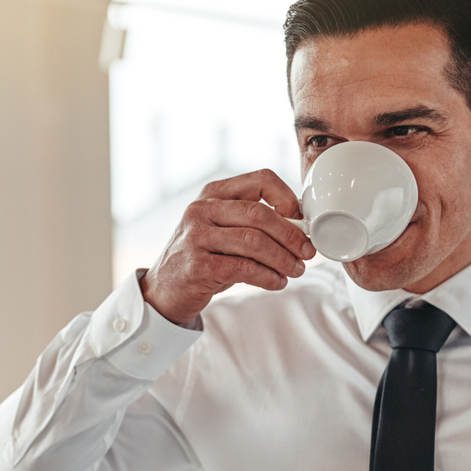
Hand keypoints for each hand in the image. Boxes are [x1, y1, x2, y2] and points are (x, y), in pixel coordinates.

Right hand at [140, 169, 314, 324]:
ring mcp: (196, 237)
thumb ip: (251, 223)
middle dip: (291, 235)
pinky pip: (243, 268)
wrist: (163, 291)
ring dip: (282, 259)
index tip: (302, 220)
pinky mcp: (196, 266)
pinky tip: (276, 282)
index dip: (288, 198)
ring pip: (254, 242)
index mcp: (212, 194)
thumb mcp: (221, 231)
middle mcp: (201, 210)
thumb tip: (300, 229)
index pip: (260, 180)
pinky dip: (267, 277)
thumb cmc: (201, 259)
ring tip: (295, 270)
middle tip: (307, 252)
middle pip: (260, 214)